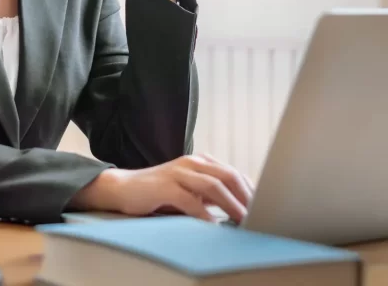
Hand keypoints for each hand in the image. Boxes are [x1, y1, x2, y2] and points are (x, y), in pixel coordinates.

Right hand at [71, 154, 253, 223]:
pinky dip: (204, 213)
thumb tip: (239, 209)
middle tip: (259, 215)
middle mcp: (192, 163)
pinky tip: (213, 225)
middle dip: (246, 196)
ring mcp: (178, 172)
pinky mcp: (165, 186)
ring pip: (213, 186)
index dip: (251, 191)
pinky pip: (190, 200)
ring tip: (243, 220)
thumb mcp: (190, 192)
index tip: (264, 208)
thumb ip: (212, 196)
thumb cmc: (159, 193)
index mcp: (201, 162)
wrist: (123, 188)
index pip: (234, 174)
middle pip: (228, 176)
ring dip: (231, 204)